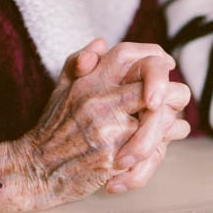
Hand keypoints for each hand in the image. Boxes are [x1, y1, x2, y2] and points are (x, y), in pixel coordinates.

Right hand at [0, 39, 180, 212]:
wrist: (36, 170)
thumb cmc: (51, 130)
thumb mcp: (60, 89)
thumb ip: (78, 62)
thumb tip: (102, 42)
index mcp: (89, 83)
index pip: (128, 55)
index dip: (153, 57)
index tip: (166, 64)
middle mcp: (100, 102)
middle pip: (155, 86)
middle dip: (174, 94)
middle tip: (175, 101)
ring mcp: (109, 130)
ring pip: (161, 121)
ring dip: (170, 126)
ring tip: (171, 129)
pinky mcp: (115, 158)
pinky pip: (152, 152)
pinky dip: (157, 153)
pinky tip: (153, 154)